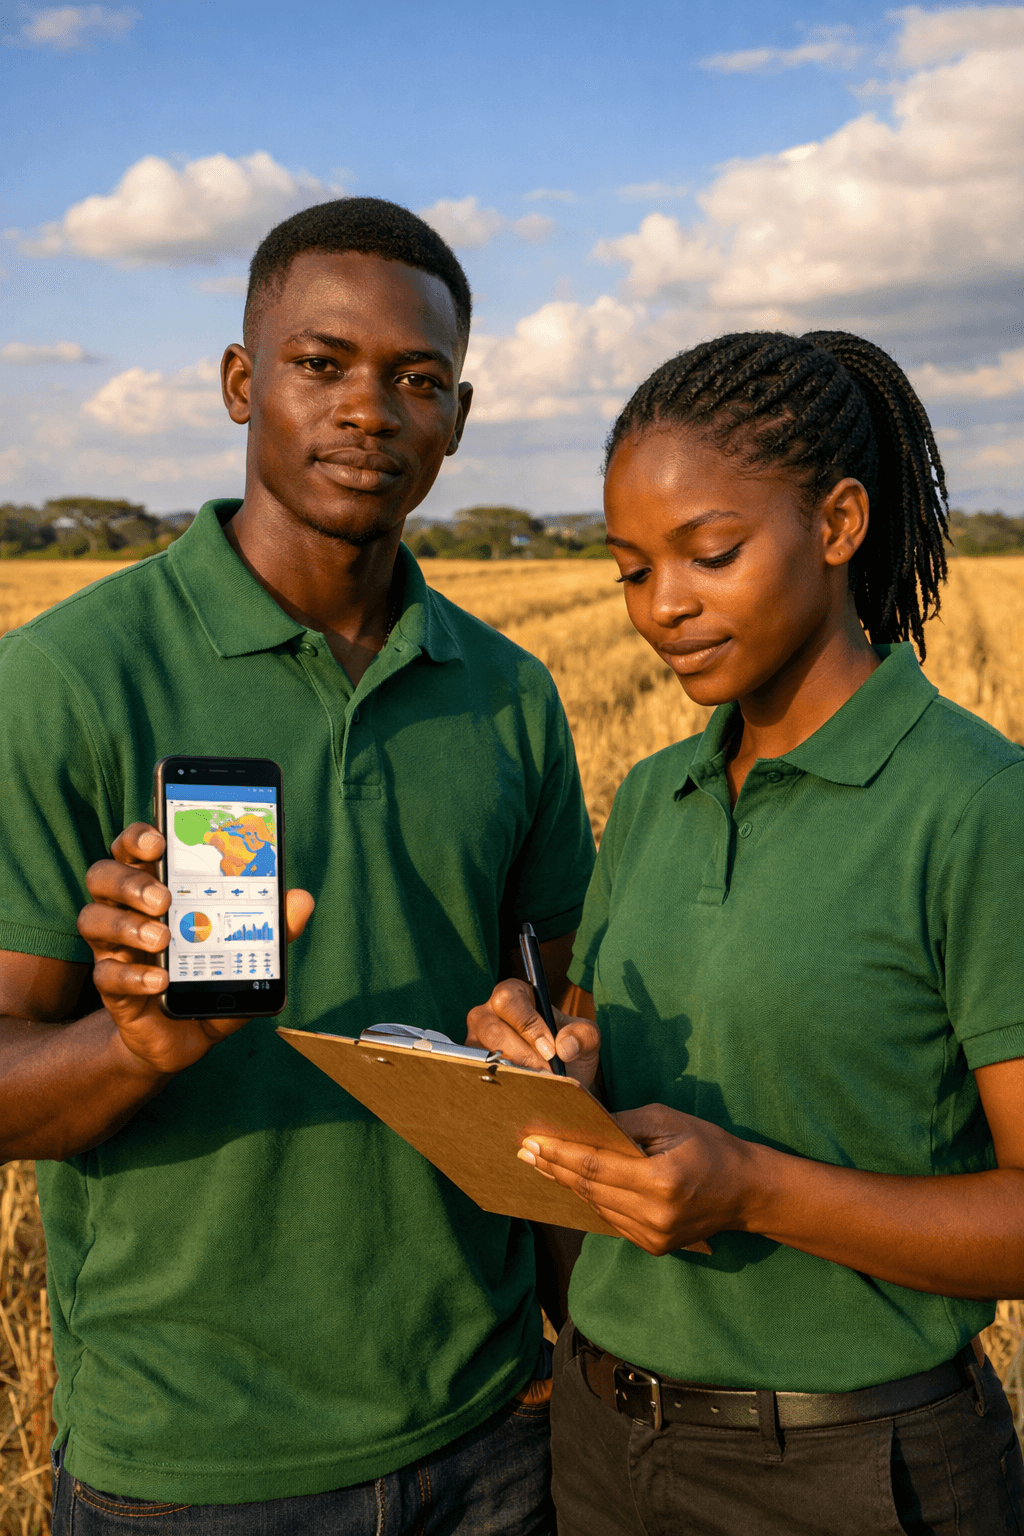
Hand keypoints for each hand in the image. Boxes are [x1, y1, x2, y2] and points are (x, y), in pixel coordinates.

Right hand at [78, 822, 314, 1078]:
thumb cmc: (212, 977)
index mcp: (157, 885)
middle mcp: (127, 910)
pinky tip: (160, 981)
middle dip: (129, 880)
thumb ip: (273, 928)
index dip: (139, 836)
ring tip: (163, 939)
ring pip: (92, 919)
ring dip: (126, 925)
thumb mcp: (248, 954)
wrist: (185, 1036)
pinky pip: (106, 975)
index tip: (160, 840)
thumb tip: (300, 899)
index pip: (135, 847)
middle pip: (103, 875)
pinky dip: (133, 976)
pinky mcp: (111, 988)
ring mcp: (114, 948)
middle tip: (164, 898)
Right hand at [466, 977, 600, 1086]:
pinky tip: (519, 1093)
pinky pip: (475, 1075)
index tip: (550, 1050)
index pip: (509, 1000)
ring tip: (535, 1085)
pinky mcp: (469, 1066)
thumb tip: (564, 1047)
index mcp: (514, 995)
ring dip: (510, 1072)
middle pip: (491, 1029)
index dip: (528, 1025)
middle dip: (521, 1055)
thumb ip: (584, 1035)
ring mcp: (474, 1040)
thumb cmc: (569, 1049)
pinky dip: (499, 1085)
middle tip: (545, 1073)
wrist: (562, 1080)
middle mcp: (487, 1013)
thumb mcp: (587, 1038)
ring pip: (480, 1054)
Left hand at [518, 1103, 753, 1254]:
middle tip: (525, 1151)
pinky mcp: (654, 1247)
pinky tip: (574, 1182)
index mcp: (660, 1181)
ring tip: (542, 1164)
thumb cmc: (709, 1147)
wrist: (746, 1192)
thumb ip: (624, 1125)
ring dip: (568, 1184)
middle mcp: (654, 1215)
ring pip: (597, 1206)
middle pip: (590, 1189)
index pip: (595, 1167)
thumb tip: (584, 1124)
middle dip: (554, 1168)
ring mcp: (653, 1237)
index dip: (560, 1155)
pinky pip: (612, 1219)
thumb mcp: (668, 1121)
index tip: (532, 1142)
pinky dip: (593, 1199)